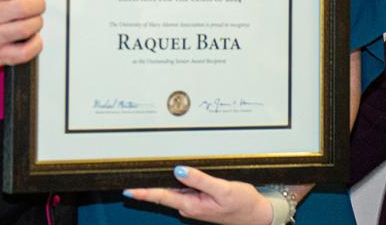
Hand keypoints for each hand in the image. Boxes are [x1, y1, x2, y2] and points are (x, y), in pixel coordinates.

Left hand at [124, 166, 271, 224]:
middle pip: (162, 194)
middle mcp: (190, 206)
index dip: (143, 192)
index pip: (162, 197)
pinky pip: (180, 191)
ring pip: (171, 192)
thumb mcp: (222, 189)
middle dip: (146, 187)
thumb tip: (178, 170)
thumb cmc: (242, 203)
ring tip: (141, 176)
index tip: (127, 189)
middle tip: (128, 178)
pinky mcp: (200, 200)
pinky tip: (166, 177)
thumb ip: (199, 179)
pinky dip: (171, 184)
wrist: (258, 214)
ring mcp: (194, 204)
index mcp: (192, 205)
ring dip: (157, 185)